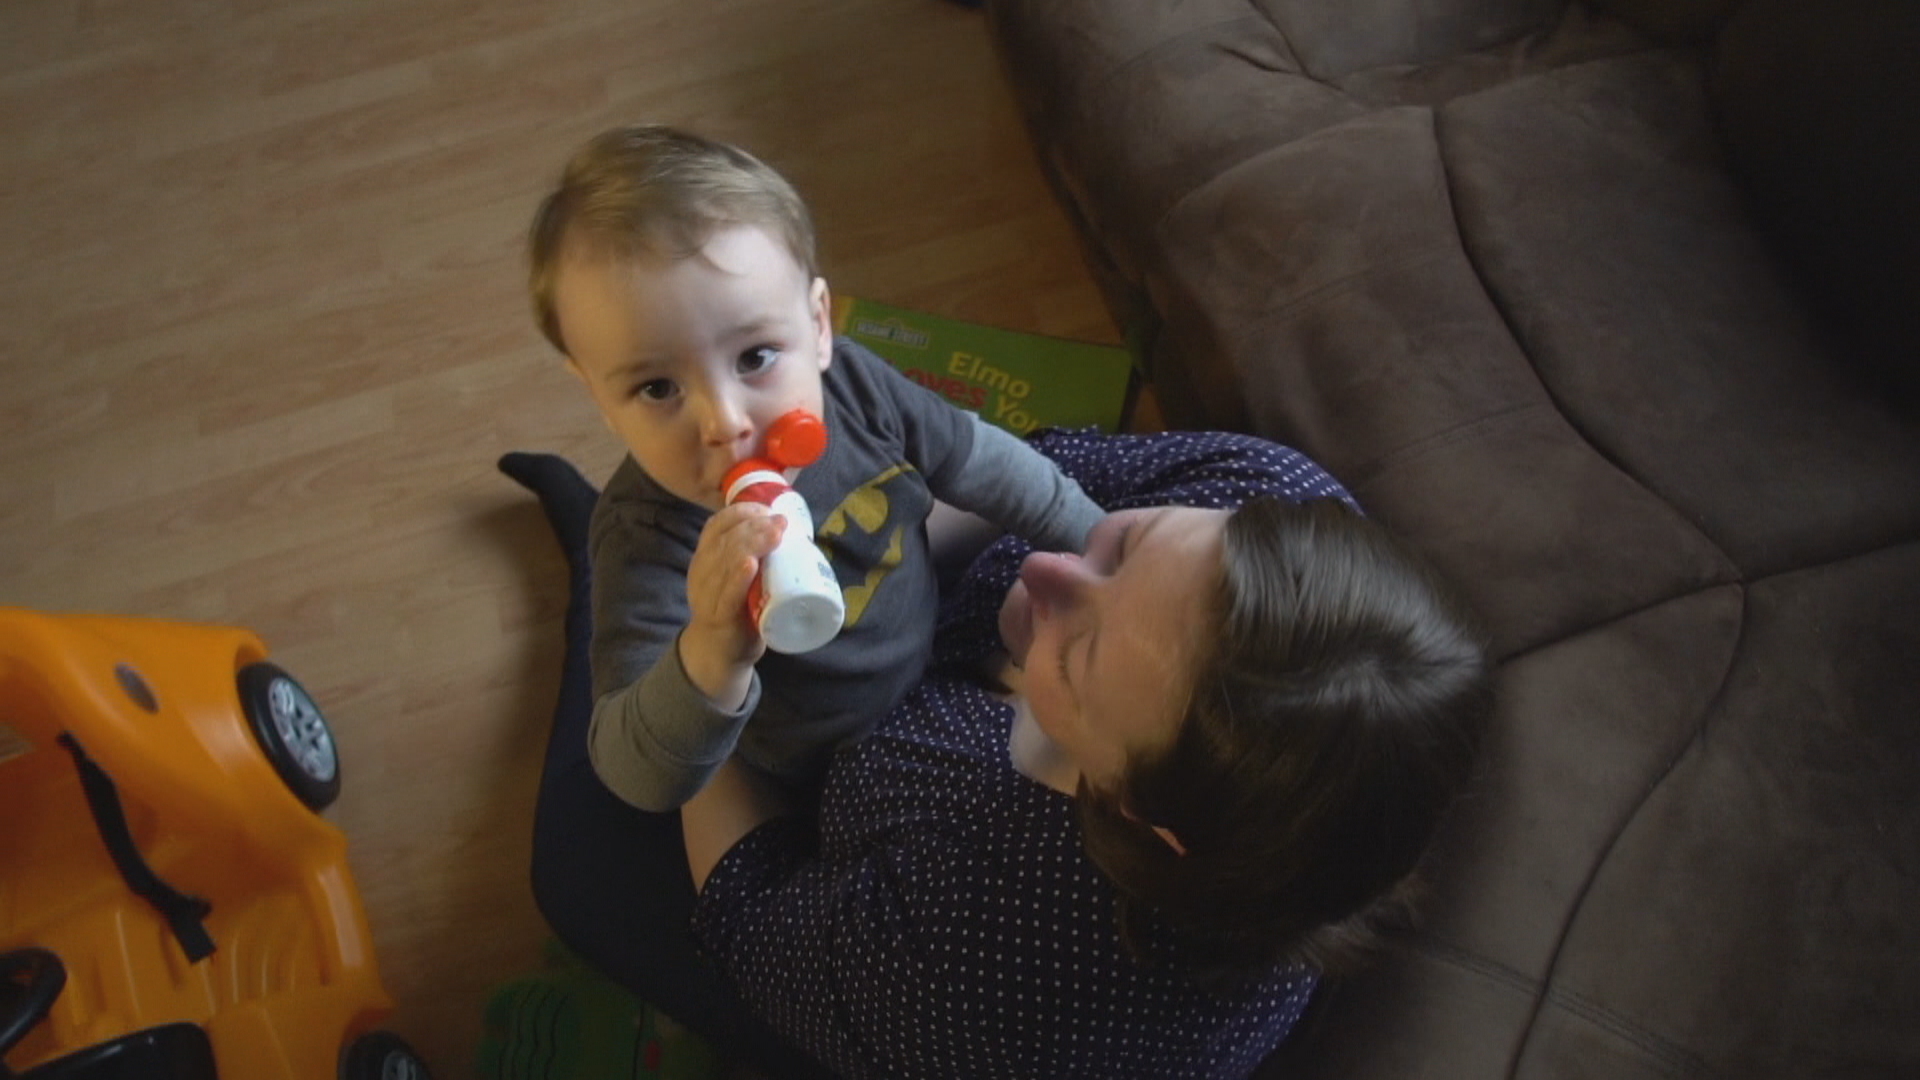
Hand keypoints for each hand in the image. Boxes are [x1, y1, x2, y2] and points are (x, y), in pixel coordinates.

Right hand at [679, 502, 785, 709]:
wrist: (719, 653)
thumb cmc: (736, 608)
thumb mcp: (737, 575)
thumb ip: (752, 554)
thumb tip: (788, 529)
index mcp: (705, 557)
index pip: (717, 525)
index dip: (741, 512)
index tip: (767, 509)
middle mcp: (702, 571)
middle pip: (725, 541)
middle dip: (755, 526)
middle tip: (781, 523)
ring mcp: (708, 595)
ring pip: (726, 562)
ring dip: (752, 544)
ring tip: (775, 535)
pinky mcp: (720, 618)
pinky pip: (727, 594)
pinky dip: (738, 578)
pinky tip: (749, 564)